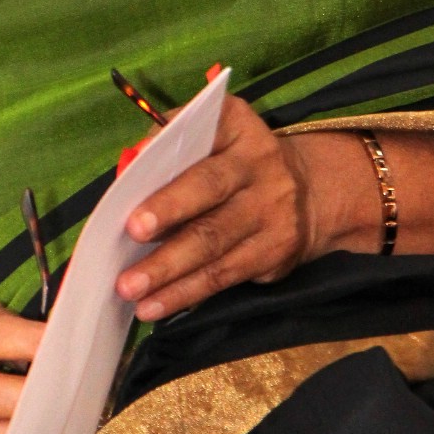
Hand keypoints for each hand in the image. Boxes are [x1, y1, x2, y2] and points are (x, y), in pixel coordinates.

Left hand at [114, 97, 382, 321]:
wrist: (306, 196)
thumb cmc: (232, 165)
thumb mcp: (212, 141)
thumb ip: (170, 148)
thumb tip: (128, 171)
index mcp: (239, 127)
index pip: (207, 129)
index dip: (172, 147)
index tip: (137, 166)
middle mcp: (261, 164)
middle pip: (211, 187)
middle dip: (169, 209)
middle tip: (132, 231)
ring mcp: (272, 211)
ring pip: (214, 242)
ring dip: (168, 267)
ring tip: (129, 286)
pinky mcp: (275, 253)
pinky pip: (223, 276)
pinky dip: (184, 293)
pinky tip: (154, 306)